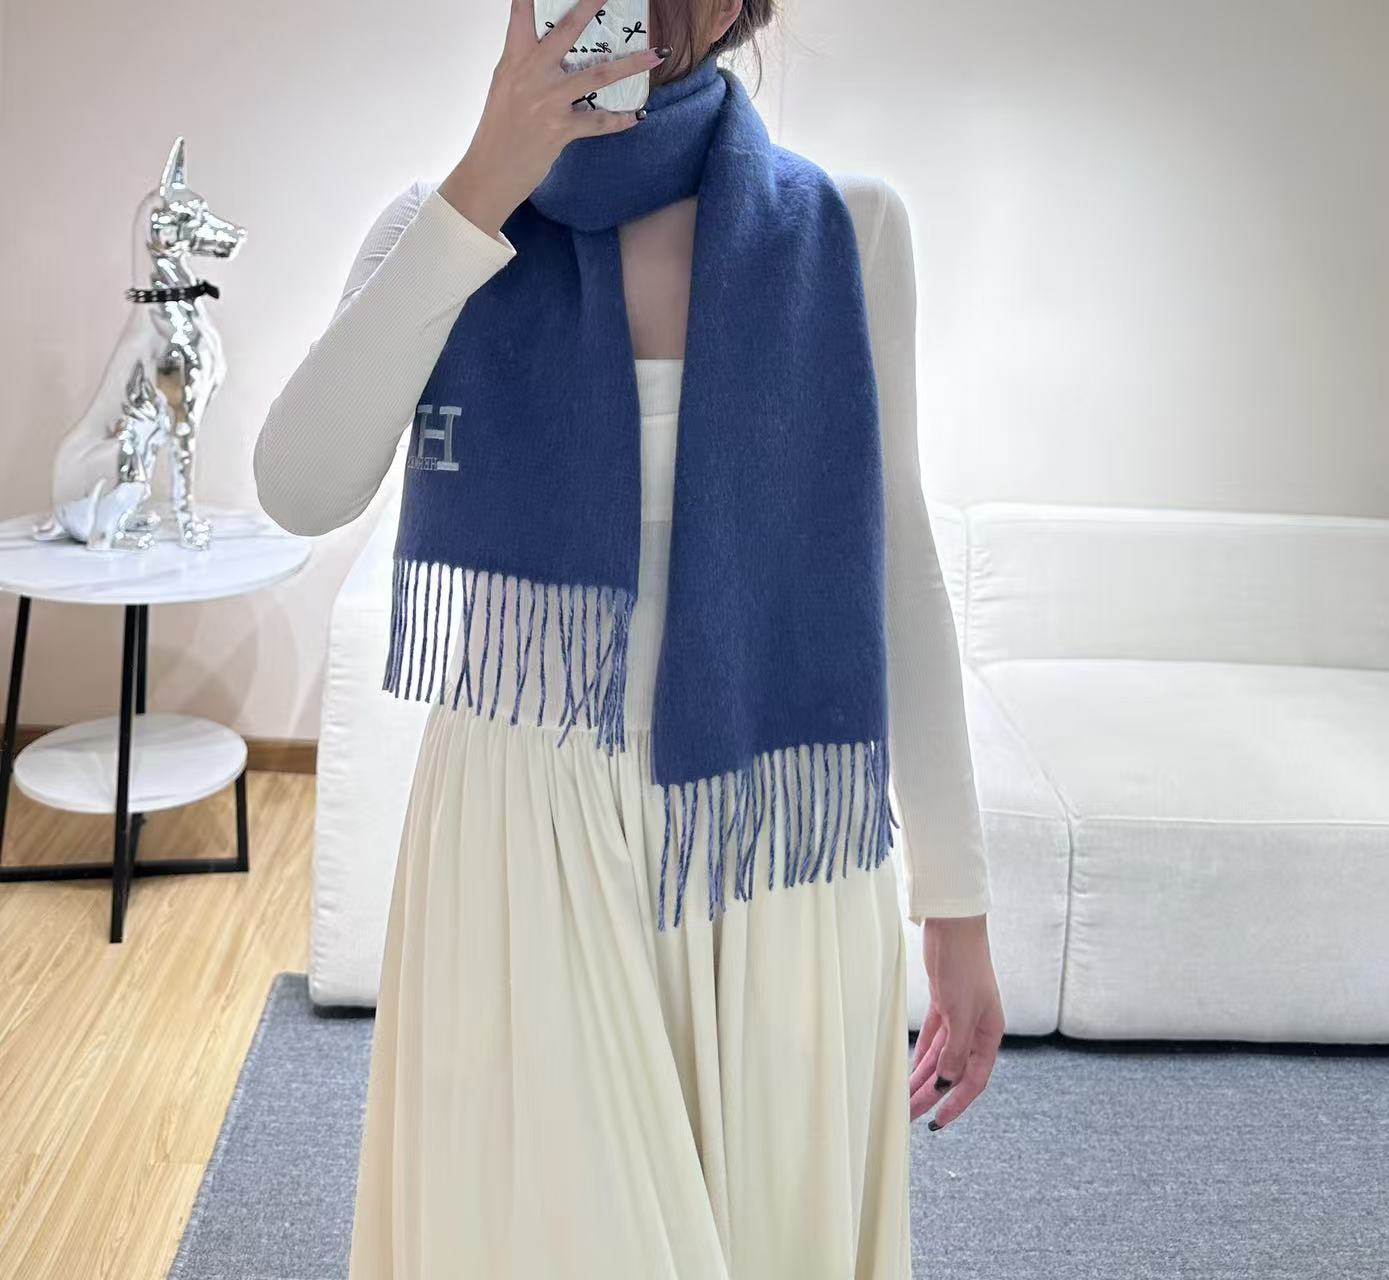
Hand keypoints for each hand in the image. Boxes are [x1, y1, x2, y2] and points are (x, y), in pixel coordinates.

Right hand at [438, 0, 665, 236]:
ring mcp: (548, 101)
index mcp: (514, 59)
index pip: (521, 14)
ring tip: (657, 55)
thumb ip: (523, 64)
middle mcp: (532, 74)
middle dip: (590, 7)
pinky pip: (599, 122)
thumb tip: (545, 49)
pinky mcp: (560, 129)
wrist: (489, 171)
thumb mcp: (504, 86)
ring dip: (632, 65)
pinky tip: (638, 116)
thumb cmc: (497, 129)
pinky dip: (621, 120)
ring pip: (597, 75)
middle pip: (567, 32)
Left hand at [908, 913, 1003, 1128]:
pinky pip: (932, 1039)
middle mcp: (976, 1029)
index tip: (938, 1122)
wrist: (953, 927)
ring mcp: (958, 1018)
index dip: (956, 1103)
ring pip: (939, 1058)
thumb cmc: (964, 966)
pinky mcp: (942, 1005)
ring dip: (922, 1078)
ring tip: (903, 1100)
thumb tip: (946, 1083)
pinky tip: (910, 1070)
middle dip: (931, 1095)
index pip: (973, 1080)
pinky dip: (921, 1055)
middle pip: (952, 1071)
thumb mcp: (961, 1013)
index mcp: (989, 1034)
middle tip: (909, 1117)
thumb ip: (955, 1051)